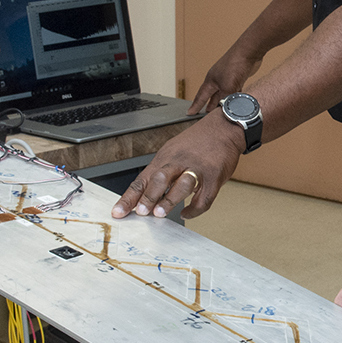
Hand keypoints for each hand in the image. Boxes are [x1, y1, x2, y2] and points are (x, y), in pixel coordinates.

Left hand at [111, 114, 242, 219]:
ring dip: (169, 200)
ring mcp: (197, 169)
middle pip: (159, 178)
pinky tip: (187, 213)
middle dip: (149, 196)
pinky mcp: (214, 176)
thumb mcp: (173, 152)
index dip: (129, 197)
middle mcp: (178, 162)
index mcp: (164, 158)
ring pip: (181, 184)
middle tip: (141, 212)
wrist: (223, 128)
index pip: (142, 180)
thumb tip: (143, 196)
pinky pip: (204, 197)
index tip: (118, 212)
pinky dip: (194, 209)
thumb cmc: (197, 143)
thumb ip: (160, 173)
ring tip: (160, 214)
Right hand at [187, 46, 263, 115]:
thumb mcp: (227, 86)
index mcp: (211, 81)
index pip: (201, 96)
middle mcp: (218, 80)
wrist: (248, 52)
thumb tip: (223, 109)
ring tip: (218, 111)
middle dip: (208, 105)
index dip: (195, 106)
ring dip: (221, 102)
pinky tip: (234, 102)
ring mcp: (228, 78)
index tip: (189, 113)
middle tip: (204, 115)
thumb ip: (225, 98)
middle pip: (211, 96)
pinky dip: (233, 97)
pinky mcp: (238, 78)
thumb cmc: (234, 65)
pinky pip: (233, 91)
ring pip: (223, 94)